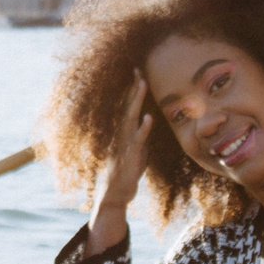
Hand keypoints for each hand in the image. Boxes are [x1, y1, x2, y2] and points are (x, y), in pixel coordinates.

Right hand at [84, 77, 153, 255]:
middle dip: (133, 88)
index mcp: (124, 132)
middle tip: (138, 69)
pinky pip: (138, 140)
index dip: (132, 90)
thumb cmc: (126, 172)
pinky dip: (143, 128)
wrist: (115, 194)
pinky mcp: (131, 156)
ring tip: (142, 84)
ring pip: (131, 118)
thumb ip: (141, 137)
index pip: (128, 106)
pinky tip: (148, 117)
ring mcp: (125, 144)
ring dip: (136, 100)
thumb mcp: (136, 151)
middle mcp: (122, 134)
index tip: (138, 72)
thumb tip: (146, 126)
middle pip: (127, 106)